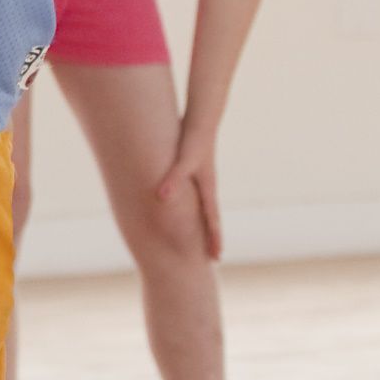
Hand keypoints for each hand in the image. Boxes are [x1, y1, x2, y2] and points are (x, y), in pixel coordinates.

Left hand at [150, 121, 226, 260]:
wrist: (202, 121)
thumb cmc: (193, 141)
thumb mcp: (182, 162)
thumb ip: (173, 179)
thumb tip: (162, 198)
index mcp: (207, 189)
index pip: (212, 220)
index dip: (214, 239)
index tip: (216, 258)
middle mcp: (207, 187)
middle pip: (211, 218)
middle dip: (212, 238)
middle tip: (213, 258)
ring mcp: (202, 180)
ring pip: (204, 208)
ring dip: (205, 224)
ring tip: (202, 238)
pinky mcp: (194, 171)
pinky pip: (195, 197)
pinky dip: (194, 209)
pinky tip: (187, 210)